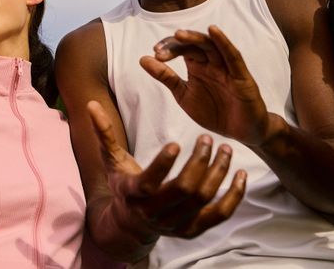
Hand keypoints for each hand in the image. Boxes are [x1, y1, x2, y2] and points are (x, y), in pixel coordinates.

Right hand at [88, 101, 245, 239]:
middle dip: (198, 163)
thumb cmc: (123, 184)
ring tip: (225, 149)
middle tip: (207, 139)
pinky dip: (234, 196)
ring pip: (203, 200)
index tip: (176, 142)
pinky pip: (219, 215)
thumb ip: (104, 132)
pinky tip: (241, 175)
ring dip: (218, 173)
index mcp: (134, 194)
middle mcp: (155, 213)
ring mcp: (176, 224)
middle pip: (183, 189)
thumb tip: (92, 104)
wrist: (131, 223)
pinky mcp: (193, 230)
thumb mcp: (111, 160)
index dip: (163, 164)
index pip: (149, 183)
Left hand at [140, 25, 270, 146]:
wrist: (240, 132)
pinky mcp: (242, 76)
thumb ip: (165, 77)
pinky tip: (213, 31)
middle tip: (160, 50)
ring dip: (196, 38)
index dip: (168, 49)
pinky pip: (233, 56)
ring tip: (179, 34)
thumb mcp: (183, 94)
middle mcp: (212, 62)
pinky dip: (224, 42)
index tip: (154, 53)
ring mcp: (227, 68)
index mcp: (197, 65)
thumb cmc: (214, 111)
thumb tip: (143, 59)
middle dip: (177, 45)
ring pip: (212, 46)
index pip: (181, 50)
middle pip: (194, 46)